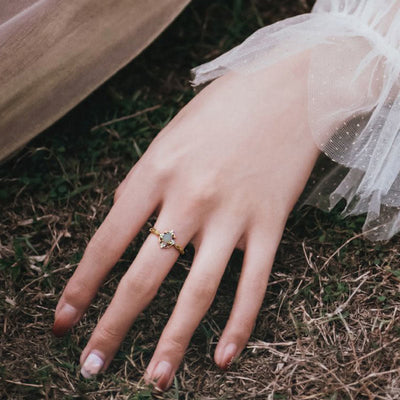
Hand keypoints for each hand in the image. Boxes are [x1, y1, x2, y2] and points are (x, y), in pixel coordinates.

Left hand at [53, 52, 319, 390]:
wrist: (289, 90)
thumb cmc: (224, 107)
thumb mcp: (169, 134)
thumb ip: (142, 179)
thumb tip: (121, 215)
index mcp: (157, 171)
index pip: (107, 241)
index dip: (82, 285)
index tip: (64, 319)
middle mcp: (191, 199)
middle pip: (145, 276)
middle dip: (113, 324)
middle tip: (91, 363)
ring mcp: (233, 216)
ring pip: (198, 291)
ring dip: (172, 340)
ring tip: (153, 379)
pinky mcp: (270, 224)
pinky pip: (253, 284)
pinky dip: (239, 324)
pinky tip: (222, 357)